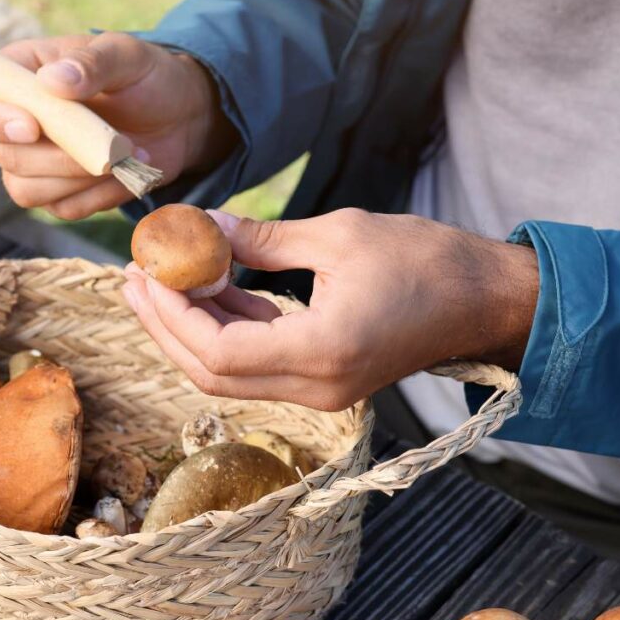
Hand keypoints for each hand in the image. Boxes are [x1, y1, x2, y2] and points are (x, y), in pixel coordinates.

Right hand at [0, 32, 236, 219]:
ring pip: (27, 191)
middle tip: (112, 142)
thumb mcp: (128, 55)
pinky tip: (126, 171)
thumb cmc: (146, 75)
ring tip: (125, 154)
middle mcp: (13, 122)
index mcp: (16, 76)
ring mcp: (34, 163)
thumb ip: (93, 62)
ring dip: (79, 178)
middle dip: (58, 156)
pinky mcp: (60, 194)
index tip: (32, 126)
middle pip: (3, 156)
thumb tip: (54, 80)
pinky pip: (63, 209)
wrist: (180, 116)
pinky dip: (98, 195)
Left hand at [122, 208, 538, 410]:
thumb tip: (203, 227)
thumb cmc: (426, 260)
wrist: (485, 300)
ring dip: (189, 329)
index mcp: (322, 352)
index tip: (146, 271)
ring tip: (158, 279)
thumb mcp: (337, 235)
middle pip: (211, 373)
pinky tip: (209, 289)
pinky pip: (257, 364)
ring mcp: (321, 392)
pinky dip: (227, 329)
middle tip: (134, 278)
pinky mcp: (324, 381)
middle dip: (165, 326)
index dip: (171, 314)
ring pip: (229, 374)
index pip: (218, 352)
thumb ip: (262, 238)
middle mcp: (317, 387)